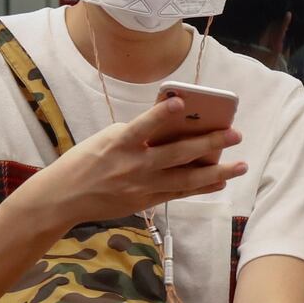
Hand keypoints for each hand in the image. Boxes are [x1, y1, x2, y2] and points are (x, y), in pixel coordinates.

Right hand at [22, 96, 246, 225]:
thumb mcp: (106, 139)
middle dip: (210, 144)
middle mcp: (134, 165)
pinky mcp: (144, 201)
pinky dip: (200, 187)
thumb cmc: (86, 160)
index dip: (162, 114)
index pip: (143, 125)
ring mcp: (142, 186)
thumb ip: (138, 134)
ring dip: (217, 171)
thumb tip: (174, 127)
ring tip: (240, 165)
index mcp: (119, 143)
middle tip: (235, 134)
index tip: (181, 101)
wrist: (63, 198)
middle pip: (177, 153)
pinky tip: (220, 181)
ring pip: (186, 179)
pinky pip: (178, 193)